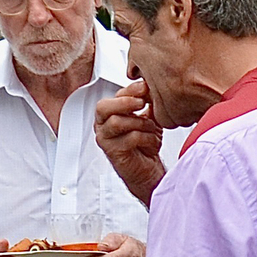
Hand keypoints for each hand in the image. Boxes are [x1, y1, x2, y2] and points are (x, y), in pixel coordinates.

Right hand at [95, 81, 166, 206]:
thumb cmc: (146, 144)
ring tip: (152, 128)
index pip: (114, 96)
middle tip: (142, 103)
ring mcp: (105, 139)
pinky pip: (129, 138)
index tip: (145, 88)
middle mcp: (103, 125)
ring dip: (140, 123)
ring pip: (117, 122)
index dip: (130, 90)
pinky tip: (153, 141)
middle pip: (103, 107)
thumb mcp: (149, 119)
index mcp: (110, 114)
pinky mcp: (113, 152)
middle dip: (125, 102)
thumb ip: (147, 104)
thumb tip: (150, 86)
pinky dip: (146, 138)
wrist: (148, 170)